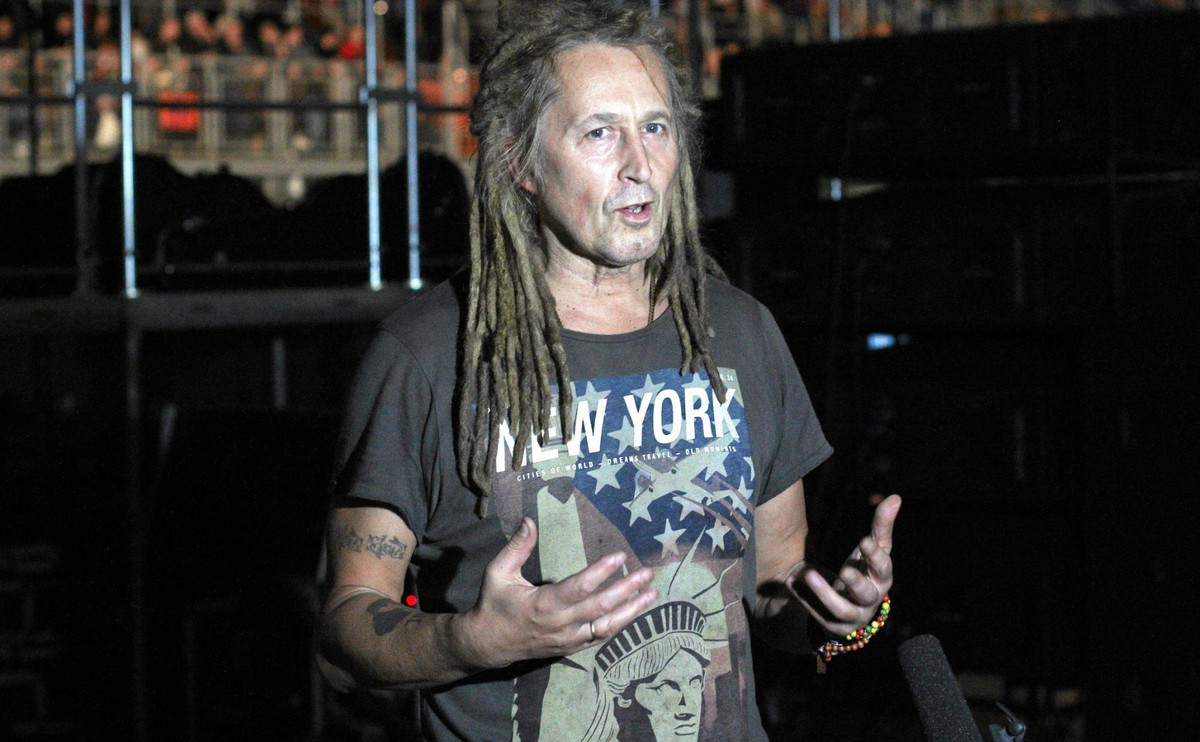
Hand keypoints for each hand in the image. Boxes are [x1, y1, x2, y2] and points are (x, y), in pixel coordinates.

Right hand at [459, 517, 658, 667]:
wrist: (489, 644)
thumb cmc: (494, 604)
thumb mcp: (498, 572)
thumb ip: (517, 547)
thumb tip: (530, 520)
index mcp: (543, 604)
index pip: (580, 587)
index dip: (602, 572)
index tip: (621, 557)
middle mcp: (561, 624)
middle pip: (602, 606)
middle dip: (628, 589)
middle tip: (648, 573)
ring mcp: (568, 639)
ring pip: (607, 626)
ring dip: (632, 610)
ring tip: (652, 594)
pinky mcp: (572, 648)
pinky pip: (601, 637)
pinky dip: (620, 625)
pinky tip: (635, 612)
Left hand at [790, 494, 899, 637]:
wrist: (846, 607)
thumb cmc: (862, 571)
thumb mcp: (869, 550)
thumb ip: (881, 526)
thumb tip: (896, 497)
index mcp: (881, 578)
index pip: (883, 568)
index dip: (876, 557)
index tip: (864, 541)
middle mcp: (871, 600)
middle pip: (867, 594)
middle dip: (856, 583)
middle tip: (844, 570)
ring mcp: (853, 616)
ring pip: (843, 610)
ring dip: (825, 593)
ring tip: (808, 574)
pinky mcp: (835, 626)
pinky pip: (820, 615)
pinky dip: (806, 599)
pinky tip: (792, 580)